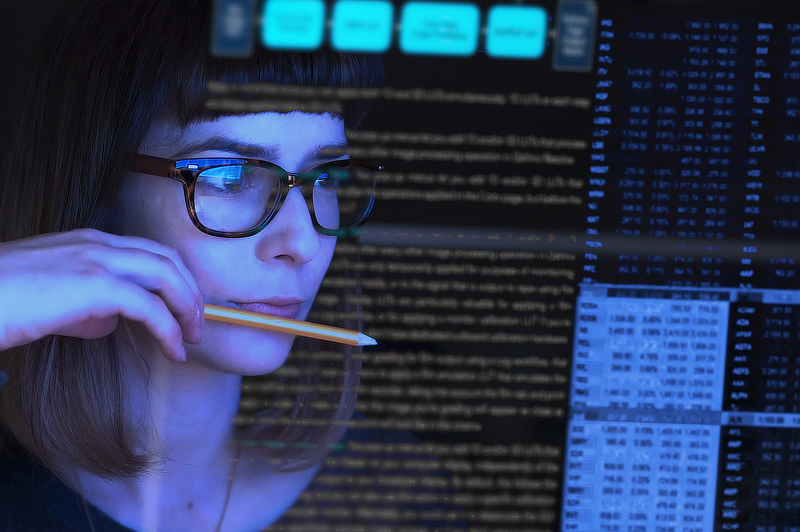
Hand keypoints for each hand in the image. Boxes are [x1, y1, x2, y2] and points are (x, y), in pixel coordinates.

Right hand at [0, 228, 204, 361]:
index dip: (177, 280)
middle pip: (168, 259)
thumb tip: (108, 322)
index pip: (151, 252)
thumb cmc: (0, 303)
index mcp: (89, 242)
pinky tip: (174, 350)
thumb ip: (84, 306)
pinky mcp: (94, 284)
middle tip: (197, 326)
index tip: (186, 309)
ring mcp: (97, 260)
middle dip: (192, 292)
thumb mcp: (50, 300)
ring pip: (167, 275)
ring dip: (188, 308)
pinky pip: (150, 306)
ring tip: (192, 339)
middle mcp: (98, 244)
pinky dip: (170, 329)